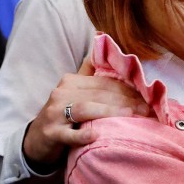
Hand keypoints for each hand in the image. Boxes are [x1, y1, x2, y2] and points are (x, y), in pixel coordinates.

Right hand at [21, 56, 149, 165]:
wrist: (35, 140)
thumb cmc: (62, 115)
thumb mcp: (73, 93)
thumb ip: (88, 73)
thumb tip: (102, 44)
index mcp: (71, 81)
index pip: (103, 82)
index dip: (127, 88)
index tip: (147, 97)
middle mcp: (61, 93)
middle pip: (97, 94)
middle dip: (125, 100)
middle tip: (146, 109)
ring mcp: (54, 113)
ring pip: (85, 109)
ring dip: (109, 111)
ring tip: (130, 115)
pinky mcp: (51, 133)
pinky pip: (68, 134)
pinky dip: (82, 135)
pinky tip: (96, 135)